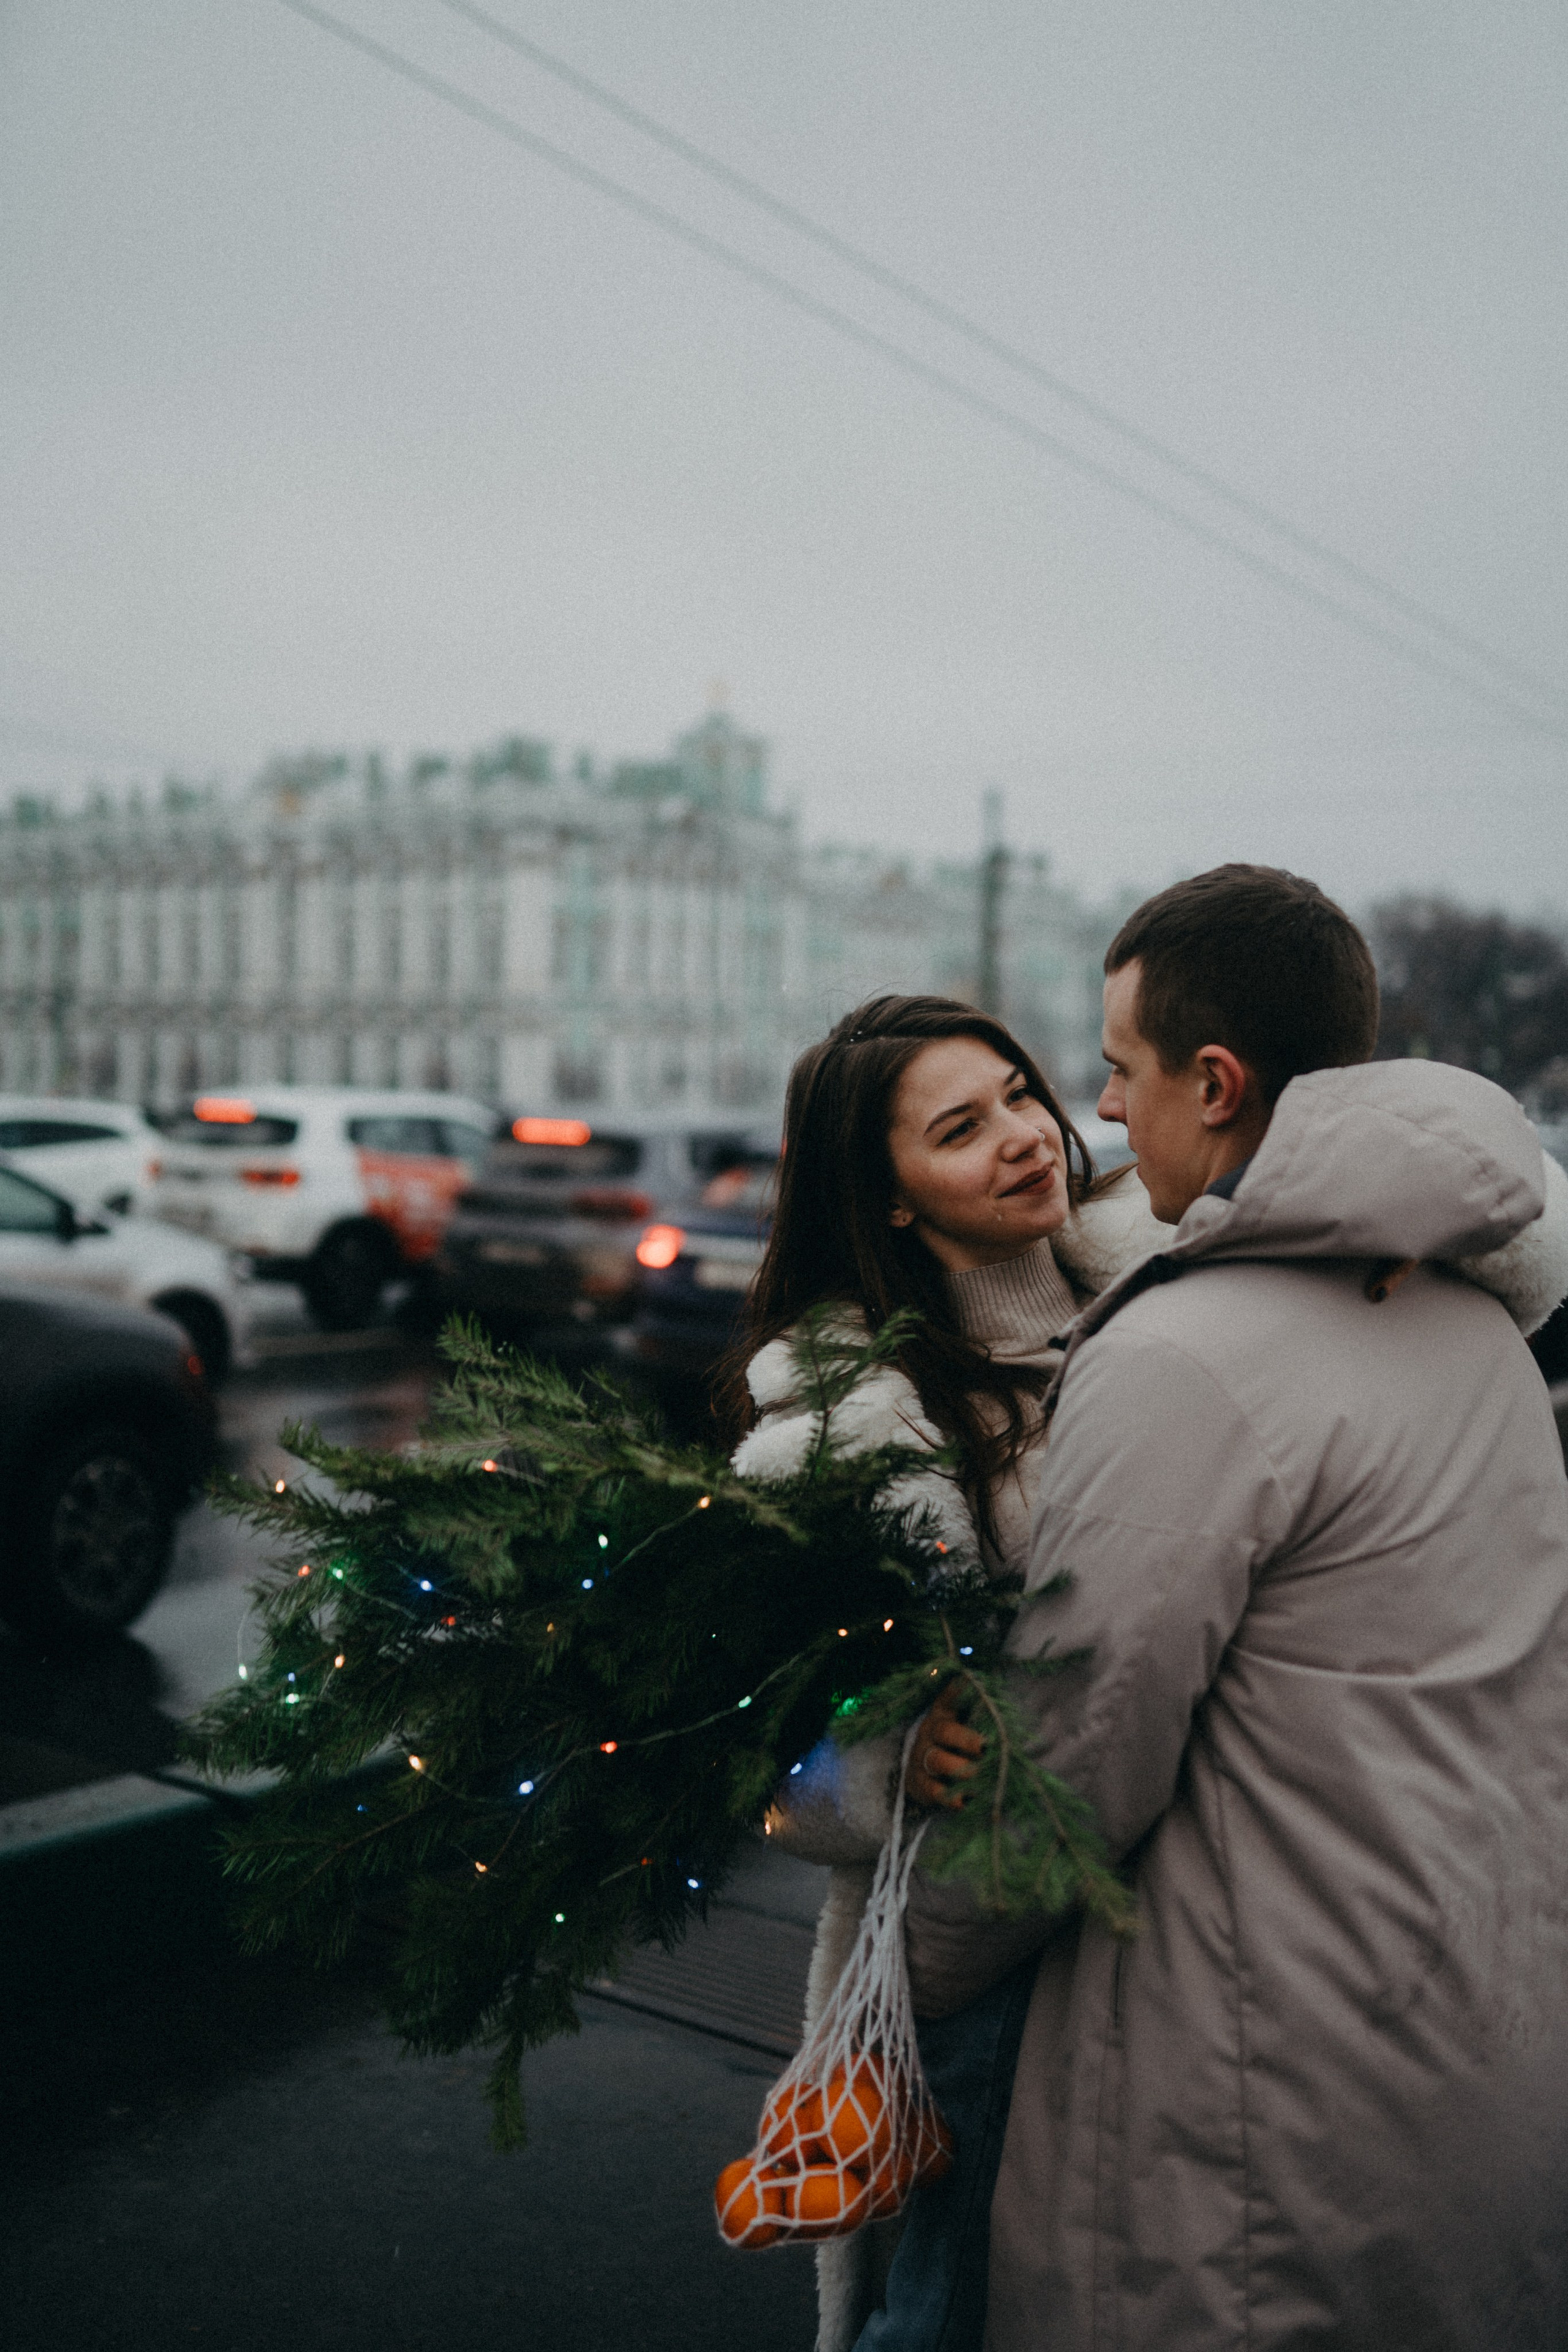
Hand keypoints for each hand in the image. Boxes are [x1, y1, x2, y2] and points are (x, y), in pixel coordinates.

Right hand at [905, 1683, 983, 1809]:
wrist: (922, 1773)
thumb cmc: (953, 1746)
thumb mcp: (962, 1725)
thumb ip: (976, 1716)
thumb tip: (994, 1702)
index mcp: (942, 1715)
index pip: (947, 1698)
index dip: (955, 1691)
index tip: (966, 1681)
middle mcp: (929, 1733)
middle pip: (944, 1732)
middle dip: (966, 1739)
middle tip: (985, 1747)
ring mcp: (921, 1758)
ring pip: (938, 1761)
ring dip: (960, 1769)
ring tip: (979, 1776)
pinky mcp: (918, 1784)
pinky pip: (933, 1791)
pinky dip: (950, 1797)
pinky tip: (965, 1801)